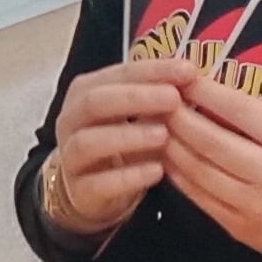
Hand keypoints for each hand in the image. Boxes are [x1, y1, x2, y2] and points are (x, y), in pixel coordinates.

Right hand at [40, 59, 192, 239]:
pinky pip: (99, 184)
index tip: (187, 70)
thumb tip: (191, 75)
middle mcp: (71, 121)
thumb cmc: (120, 141)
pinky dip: (128, 177)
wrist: (93, 190)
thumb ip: (156, 94)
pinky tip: (157, 171)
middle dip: (136, 97)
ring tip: (163, 135)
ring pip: (88, 142)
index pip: (116, 74)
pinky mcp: (79, 191)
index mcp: (85, 92)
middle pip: (95, 101)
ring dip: (127, 136)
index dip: (151, 70)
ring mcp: (70, 158)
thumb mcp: (136, 114)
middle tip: (174, 98)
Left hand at [160, 72, 261, 261]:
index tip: (184, 77)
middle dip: (177, 116)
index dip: (206, 90)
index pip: (239, 109)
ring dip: (170, 144)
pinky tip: (168, 158)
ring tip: (155, 125)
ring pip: (196, 169)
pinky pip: (198, 197)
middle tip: (158, 99)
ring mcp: (251, 205)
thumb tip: (215, 99)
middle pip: (209, 139)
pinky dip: (178, 174)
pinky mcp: (239, 228)